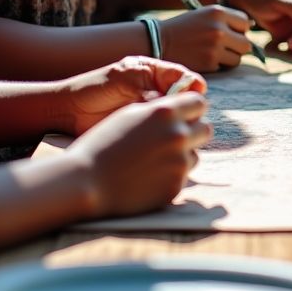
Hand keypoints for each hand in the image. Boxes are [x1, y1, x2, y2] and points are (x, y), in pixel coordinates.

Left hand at [58, 56, 205, 134]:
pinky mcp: (145, 135)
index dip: (194, 90)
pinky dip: (167, 140)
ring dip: (178, 126)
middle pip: (188, 103)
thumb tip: (192, 90)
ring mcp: (152, 117)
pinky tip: (162, 142)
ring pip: (179, 122)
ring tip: (169, 130)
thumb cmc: (94, 87)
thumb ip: (159, 80)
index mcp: (157, 75)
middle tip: (179, 118)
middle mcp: (159, 95)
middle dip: (188, 110)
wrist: (68, 112)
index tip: (194, 98)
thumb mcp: (127, 76)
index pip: (187, 81)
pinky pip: (165, 138)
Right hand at [68, 92, 211, 217]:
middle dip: (193, 131)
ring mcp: (179, 163)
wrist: (86, 182)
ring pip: (195, 154)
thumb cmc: (104, 143)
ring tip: (153, 160)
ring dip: (182, 155)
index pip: (199, 103)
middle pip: (205, 129)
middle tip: (172, 138)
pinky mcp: (175, 187)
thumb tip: (184, 107)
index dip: (192, 109)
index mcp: (167, 112)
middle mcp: (178, 135)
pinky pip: (182, 177)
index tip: (184, 115)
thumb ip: (161, 108)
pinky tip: (147, 177)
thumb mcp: (131, 114)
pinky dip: (170, 176)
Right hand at [159, 5, 252, 71]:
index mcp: (218, 12)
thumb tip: (250, 26)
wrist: (158, 41)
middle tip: (225, 47)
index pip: (245, 23)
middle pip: (246, 44)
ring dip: (229, 59)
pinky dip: (217, 66)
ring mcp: (214, 47)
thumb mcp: (204, 15)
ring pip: (237, 59)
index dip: (239, 30)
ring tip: (213, 53)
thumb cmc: (184, 28)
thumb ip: (226, 20)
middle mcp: (219, 29)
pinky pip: (224, 67)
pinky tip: (204, 59)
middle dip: (238, 47)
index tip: (230, 33)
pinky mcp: (209, 63)